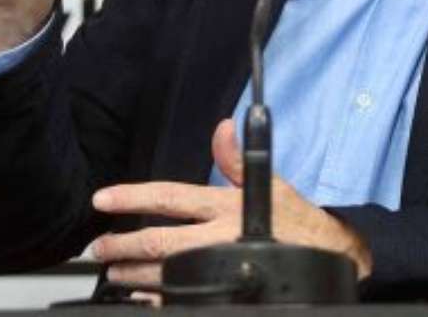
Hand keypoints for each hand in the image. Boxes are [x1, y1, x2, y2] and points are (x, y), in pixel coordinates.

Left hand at [90, 120, 371, 287]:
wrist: (328, 255)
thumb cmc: (295, 220)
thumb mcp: (267, 182)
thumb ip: (234, 160)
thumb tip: (221, 128)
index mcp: (224, 205)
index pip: (169, 196)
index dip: (133, 196)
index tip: (102, 199)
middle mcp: (219, 236)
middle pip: (158, 242)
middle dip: (122, 246)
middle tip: (99, 249)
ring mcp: (220, 267)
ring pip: (164, 274)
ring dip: (133, 275)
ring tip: (114, 273)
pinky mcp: (225, 289)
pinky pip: (181, 299)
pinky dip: (156, 299)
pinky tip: (142, 297)